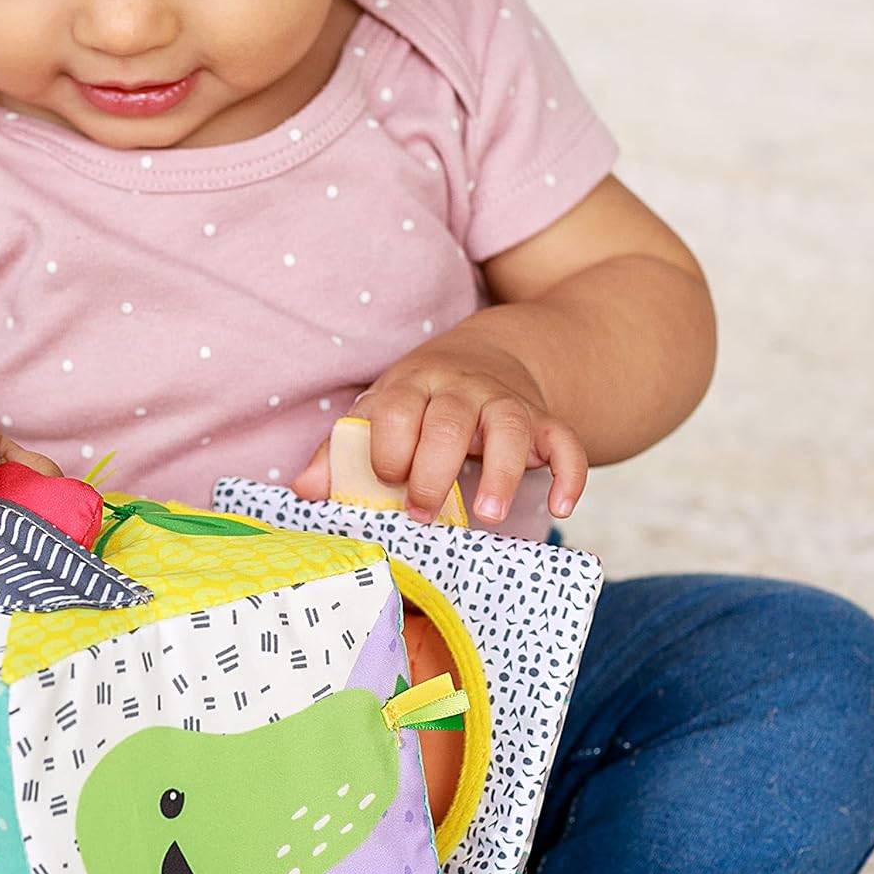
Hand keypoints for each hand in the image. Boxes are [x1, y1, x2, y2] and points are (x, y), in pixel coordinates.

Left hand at [291, 342, 586, 525]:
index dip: (388, 446)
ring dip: (500, 473)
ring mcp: (505, 403)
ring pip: (508, 428)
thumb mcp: (378, 415)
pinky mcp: (544, 421)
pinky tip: (561, 506)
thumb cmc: (419, 404)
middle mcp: (459, 389)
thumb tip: (304, 490)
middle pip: (448, 420)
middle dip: (433, 470)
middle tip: (423, 512)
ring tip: (486, 515)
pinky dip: (569, 473)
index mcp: (410, 386)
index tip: (386, 479)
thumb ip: (340, 453)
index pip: (395, 408)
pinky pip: (565, 442)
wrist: (489, 358)